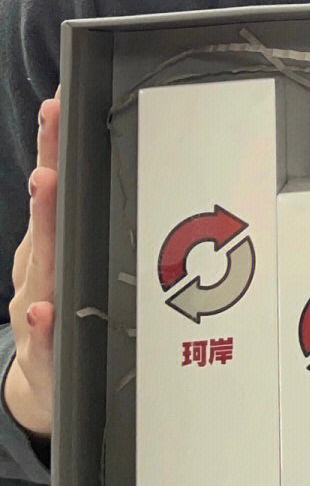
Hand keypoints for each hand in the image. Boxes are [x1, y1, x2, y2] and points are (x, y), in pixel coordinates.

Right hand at [3, 89, 58, 439]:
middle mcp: (38, 271)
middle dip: (46, 183)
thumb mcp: (67, 257)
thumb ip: (77, 214)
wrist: (44, 380)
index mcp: (49, 243)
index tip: (57, 105)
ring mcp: (37, 311)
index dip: (52, 146)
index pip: (52, 187)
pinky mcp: (45, 356)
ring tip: (44, 192)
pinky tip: (41, 311)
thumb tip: (97, 155)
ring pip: (41, 272)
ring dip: (43, 233)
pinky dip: (43, 326)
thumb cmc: (61, 306)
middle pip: (44, 222)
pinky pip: (45, 340)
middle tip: (50, 151)